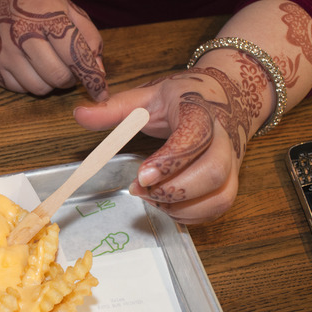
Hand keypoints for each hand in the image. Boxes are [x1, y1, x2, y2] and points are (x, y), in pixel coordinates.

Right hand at [0, 0, 107, 100]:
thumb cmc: (34, 6)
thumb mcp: (66, 8)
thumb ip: (89, 37)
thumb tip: (98, 70)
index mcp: (47, 18)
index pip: (75, 55)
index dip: (92, 77)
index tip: (100, 91)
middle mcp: (24, 35)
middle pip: (58, 76)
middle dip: (70, 80)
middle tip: (69, 72)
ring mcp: (5, 53)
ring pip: (40, 88)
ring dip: (50, 84)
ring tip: (48, 67)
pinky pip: (21, 89)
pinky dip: (31, 84)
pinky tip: (29, 67)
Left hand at [74, 66, 262, 223]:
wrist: (229, 98)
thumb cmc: (185, 98)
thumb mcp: (149, 96)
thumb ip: (115, 109)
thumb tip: (80, 115)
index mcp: (201, 113)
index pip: (195, 137)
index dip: (171, 160)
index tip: (142, 175)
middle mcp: (224, 140)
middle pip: (213, 173)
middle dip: (173, 190)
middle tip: (139, 189)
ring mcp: (232, 164)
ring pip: (219, 197)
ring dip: (180, 207)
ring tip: (151, 198)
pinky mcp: (230, 183)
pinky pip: (217, 208)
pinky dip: (190, 215)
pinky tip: (166, 205)